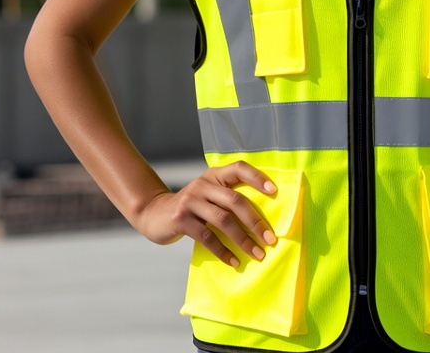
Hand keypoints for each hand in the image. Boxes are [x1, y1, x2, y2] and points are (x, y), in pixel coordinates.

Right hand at [136, 161, 277, 265]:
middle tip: (270, 239)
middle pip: (235, 200)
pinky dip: (223, 251)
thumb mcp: (208, 194)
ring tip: (257, 254)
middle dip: (255, 221)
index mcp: (214, 175)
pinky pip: (207, 237)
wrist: (154, 214)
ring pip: (223, 220)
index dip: (257, 177)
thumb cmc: (192, 207)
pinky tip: (234, 261)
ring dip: (243, 239)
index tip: (274, 191)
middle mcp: (204, 184)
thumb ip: (227, 197)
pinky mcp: (181, 219)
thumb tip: (262, 219)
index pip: (239, 168)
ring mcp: (191, 200)